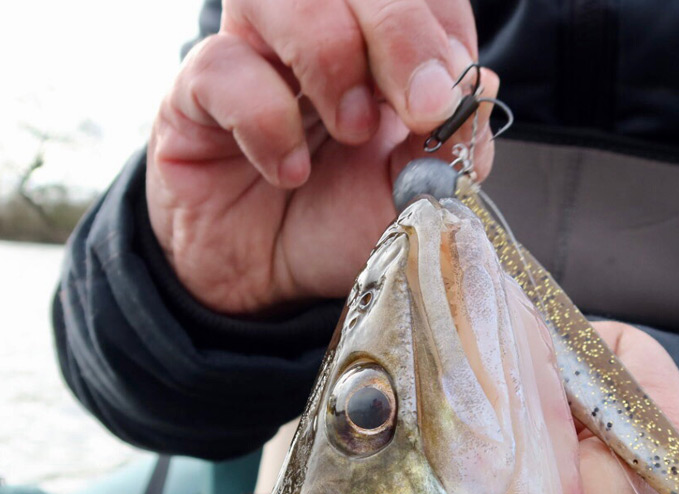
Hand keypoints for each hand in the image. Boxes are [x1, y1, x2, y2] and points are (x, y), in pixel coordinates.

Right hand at [147, 0, 495, 315]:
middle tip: (418, 104)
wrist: (268, 282)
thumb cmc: (337, 226)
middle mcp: (319, 33)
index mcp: (380, 46)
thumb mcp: (416, 198)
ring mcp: (255, 51)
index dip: (438, 26)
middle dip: (399, 31)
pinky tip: (290, 170)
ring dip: (332, 60)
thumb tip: (481, 86)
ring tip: (351, 131)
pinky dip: (267, 120)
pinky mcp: (197, 90)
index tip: (451, 89)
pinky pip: (225, 67)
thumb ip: (454, 147)